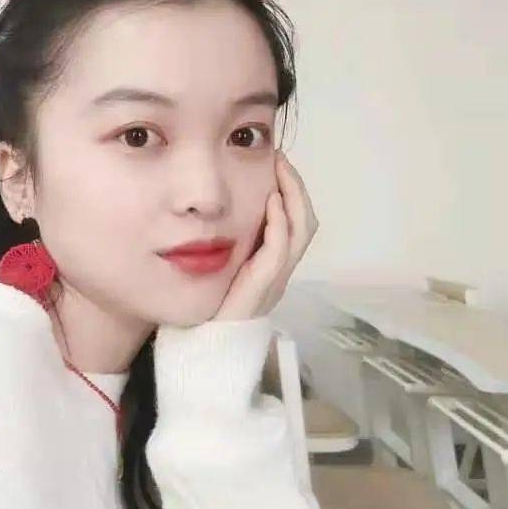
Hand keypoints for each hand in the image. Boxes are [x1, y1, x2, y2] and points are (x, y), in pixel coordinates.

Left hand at [211, 151, 317, 321]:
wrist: (200, 348)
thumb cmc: (209, 308)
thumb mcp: (223, 267)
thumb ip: (232, 242)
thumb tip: (221, 204)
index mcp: (274, 267)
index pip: (298, 223)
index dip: (294, 192)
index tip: (278, 162)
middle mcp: (280, 273)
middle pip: (307, 224)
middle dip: (297, 188)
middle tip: (280, 161)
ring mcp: (274, 282)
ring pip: (300, 234)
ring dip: (293, 198)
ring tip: (279, 173)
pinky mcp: (261, 290)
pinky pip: (279, 253)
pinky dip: (280, 225)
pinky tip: (271, 203)